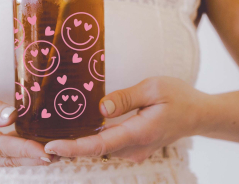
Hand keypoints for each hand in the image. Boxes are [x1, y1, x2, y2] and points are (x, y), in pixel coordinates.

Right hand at [0, 75, 53, 172]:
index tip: (47, 153)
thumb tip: (13, 118)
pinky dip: (16, 149)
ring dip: (27, 154)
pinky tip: (35, 145)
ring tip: (55, 150)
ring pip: (2, 158)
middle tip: (62, 154)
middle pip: (3, 157)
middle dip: (32, 156)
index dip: (24, 149)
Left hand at [45, 77, 207, 162]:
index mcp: (139, 132)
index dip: (74, 147)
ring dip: (78, 144)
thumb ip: (126, 98)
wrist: (198, 114)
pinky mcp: (134, 146)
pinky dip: (91, 140)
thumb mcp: (154, 88)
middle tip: (40, 141)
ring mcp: (134, 150)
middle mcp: (134, 147)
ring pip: (101, 148)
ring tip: (53, 134)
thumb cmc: (178, 97)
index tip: (52, 146)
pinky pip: (108, 144)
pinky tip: (78, 130)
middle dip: (68, 147)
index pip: (100, 145)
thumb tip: (101, 108)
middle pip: (95, 150)